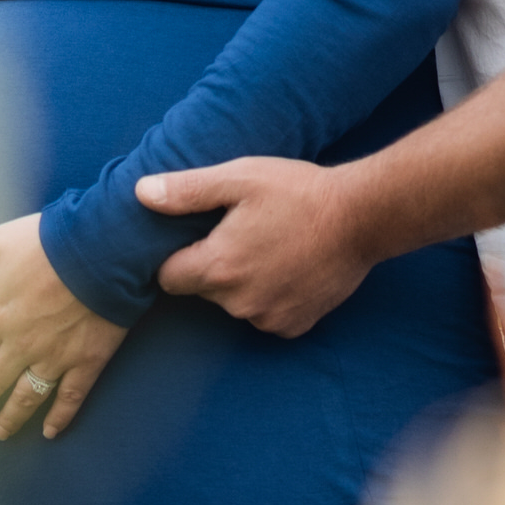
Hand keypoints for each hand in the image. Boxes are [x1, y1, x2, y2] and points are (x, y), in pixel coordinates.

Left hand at [0, 213, 125, 438]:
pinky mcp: (87, 360)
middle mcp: (22, 345)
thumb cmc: (47, 244)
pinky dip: (60, 416)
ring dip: (11, 416)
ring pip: (27, 396)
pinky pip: (71, 396)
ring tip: (0, 432)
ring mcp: (56, 357)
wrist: (101, 250)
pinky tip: (50, 431)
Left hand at [136, 158, 372, 336]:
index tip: (198, 235)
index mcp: (218, 267)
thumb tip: (141, 193)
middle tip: (242, 231)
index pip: (168, 277)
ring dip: (244, 282)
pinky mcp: (294, 327)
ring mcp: (268, 319)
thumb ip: (187, 191)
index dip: (178, 255)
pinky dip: (273, 296)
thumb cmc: (299, 192)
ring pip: (236, 304)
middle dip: (214, 266)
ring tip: (271, 245)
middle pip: (203, 290)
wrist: (363, 216)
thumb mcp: (240, 177)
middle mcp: (238, 303)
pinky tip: (291, 267)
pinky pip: (267, 315)